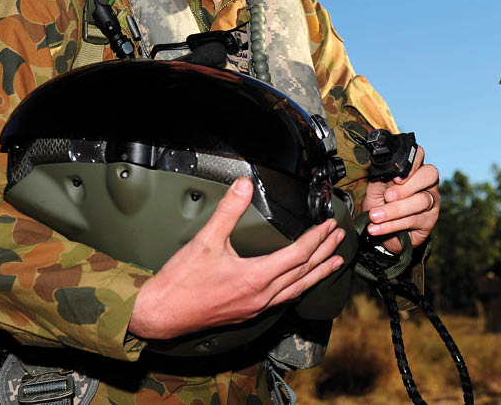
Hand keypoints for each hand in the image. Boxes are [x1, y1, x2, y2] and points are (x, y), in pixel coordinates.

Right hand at [128, 177, 344, 339]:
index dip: (317, 238)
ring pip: (297, 289)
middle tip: (340, 239)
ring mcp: (256, 307)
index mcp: (256, 278)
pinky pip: (283, 300)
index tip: (328, 225)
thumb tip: (243, 185)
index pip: (298, 254)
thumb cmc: (181, 283)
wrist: (160, 314)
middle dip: (325, 252)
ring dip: (318, 274)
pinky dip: (299, 287)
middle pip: (304, 272)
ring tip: (334, 263)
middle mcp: (261, 296)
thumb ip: (228, 210)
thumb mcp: (206, 240)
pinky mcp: (248, 312)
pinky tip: (300, 285)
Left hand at [361, 144, 438, 253]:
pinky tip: (377, 228)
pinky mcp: (430, 220)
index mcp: (414, 169)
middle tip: (387, 197)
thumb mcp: (375, 189)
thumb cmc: (380, 204)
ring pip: (421, 201)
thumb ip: (381, 178)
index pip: (420, 155)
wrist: (380, 229)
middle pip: (429, 175)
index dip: (412, 164)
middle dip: (407, 187)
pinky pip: (413, 220)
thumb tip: (384, 170)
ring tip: (375, 216)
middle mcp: (427, 183)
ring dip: (395, 210)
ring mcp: (432, 201)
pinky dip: (392, 225)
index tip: (396, 177)